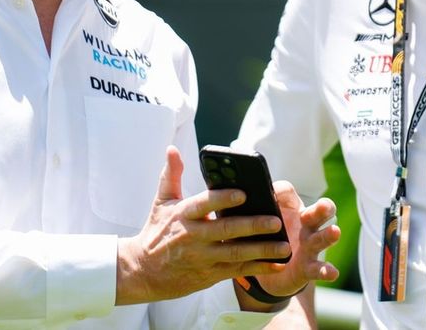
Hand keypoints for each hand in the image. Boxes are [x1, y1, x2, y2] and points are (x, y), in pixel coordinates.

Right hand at [115, 146, 290, 304]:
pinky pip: (237, 271)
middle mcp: (193, 237)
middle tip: (275, 220)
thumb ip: (171, 175)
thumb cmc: (156, 232)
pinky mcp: (209, 275)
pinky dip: (258, 268)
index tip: (243, 193)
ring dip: (262, 250)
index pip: (204, 204)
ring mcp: (202, 258)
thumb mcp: (161, 202)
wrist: (141, 272)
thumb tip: (172, 149)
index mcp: (182, 216)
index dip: (223, 199)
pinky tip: (277, 264)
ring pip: (235, 254)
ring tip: (284, 245)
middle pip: (226, 231)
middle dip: (252, 226)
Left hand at [250, 182, 340, 298]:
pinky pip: (319, 268)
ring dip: (328, 234)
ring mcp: (309, 244)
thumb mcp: (251, 222)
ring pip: (321, 236)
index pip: (286, 192)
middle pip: (315, 210)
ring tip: (335, 231)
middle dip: (322, 208)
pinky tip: (332, 272)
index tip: (271, 192)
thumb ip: (243, 211)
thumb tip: (218, 195)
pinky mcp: (309, 266)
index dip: (280, 192)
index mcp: (287, 208)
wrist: (266, 269)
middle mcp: (303, 223)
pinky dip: (326, 270)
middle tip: (324, 206)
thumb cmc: (260, 236)